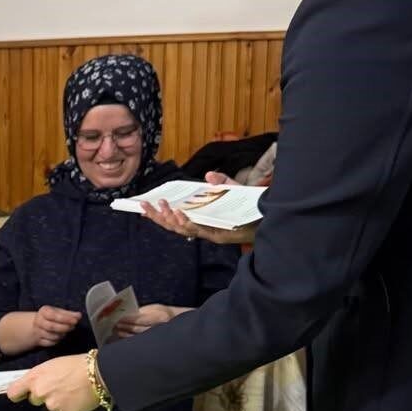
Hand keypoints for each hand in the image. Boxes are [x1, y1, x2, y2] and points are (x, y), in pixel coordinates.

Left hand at [7, 354, 100, 410]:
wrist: (97, 373)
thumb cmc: (75, 365)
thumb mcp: (50, 365)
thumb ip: (37, 377)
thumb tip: (30, 385)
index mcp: (34, 378)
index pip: (13, 393)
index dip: (17, 394)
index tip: (20, 394)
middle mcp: (40, 393)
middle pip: (34, 399)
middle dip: (43, 395)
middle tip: (57, 386)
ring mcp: (52, 405)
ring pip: (50, 406)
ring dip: (57, 401)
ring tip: (70, 390)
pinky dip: (68, 407)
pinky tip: (76, 398)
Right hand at [32, 306, 80, 347]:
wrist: (37, 325)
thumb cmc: (51, 317)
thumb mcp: (59, 312)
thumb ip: (69, 314)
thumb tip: (79, 315)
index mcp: (44, 311)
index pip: (54, 315)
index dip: (65, 318)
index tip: (75, 321)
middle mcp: (39, 321)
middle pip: (51, 326)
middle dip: (64, 328)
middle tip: (73, 327)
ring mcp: (38, 331)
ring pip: (52, 336)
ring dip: (62, 335)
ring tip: (67, 331)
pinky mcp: (39, 341)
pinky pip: (50, 343)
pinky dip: (58, 341)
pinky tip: (61, 336)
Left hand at [113, 303, 183, 337]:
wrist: (175, 322)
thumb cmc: (161, 313)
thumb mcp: (153, 308)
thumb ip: (141, 312)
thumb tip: (126, 315)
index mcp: (160, 317)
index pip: (142, 320)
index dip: (130, 320)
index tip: (119, 319)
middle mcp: (160, 329)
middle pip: (139, 329)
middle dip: (126, 328)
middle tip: (115, 325)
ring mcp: (158, 337)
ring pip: (139, 337)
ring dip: (127, 335)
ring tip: (117, 331)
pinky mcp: (155, 343)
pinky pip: (141, 342)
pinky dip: (131, 340)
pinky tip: (124, 338)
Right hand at [140, 172, 258, 244]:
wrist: (269, 218)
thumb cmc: (251, 207)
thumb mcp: (233, 189)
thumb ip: (221, 181)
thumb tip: (208, 175)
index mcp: (201, 217)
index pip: (174, 217)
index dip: (157, 214)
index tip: (141, 206)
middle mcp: (202, 227)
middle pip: (173, 225)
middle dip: (157, 216)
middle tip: (144, 206)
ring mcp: (208, 232)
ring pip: (182, 229)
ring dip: (169, 219)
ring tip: (161, 207)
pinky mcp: (217, 235)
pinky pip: (198, 231)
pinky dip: (187, 222)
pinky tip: (179, 214)